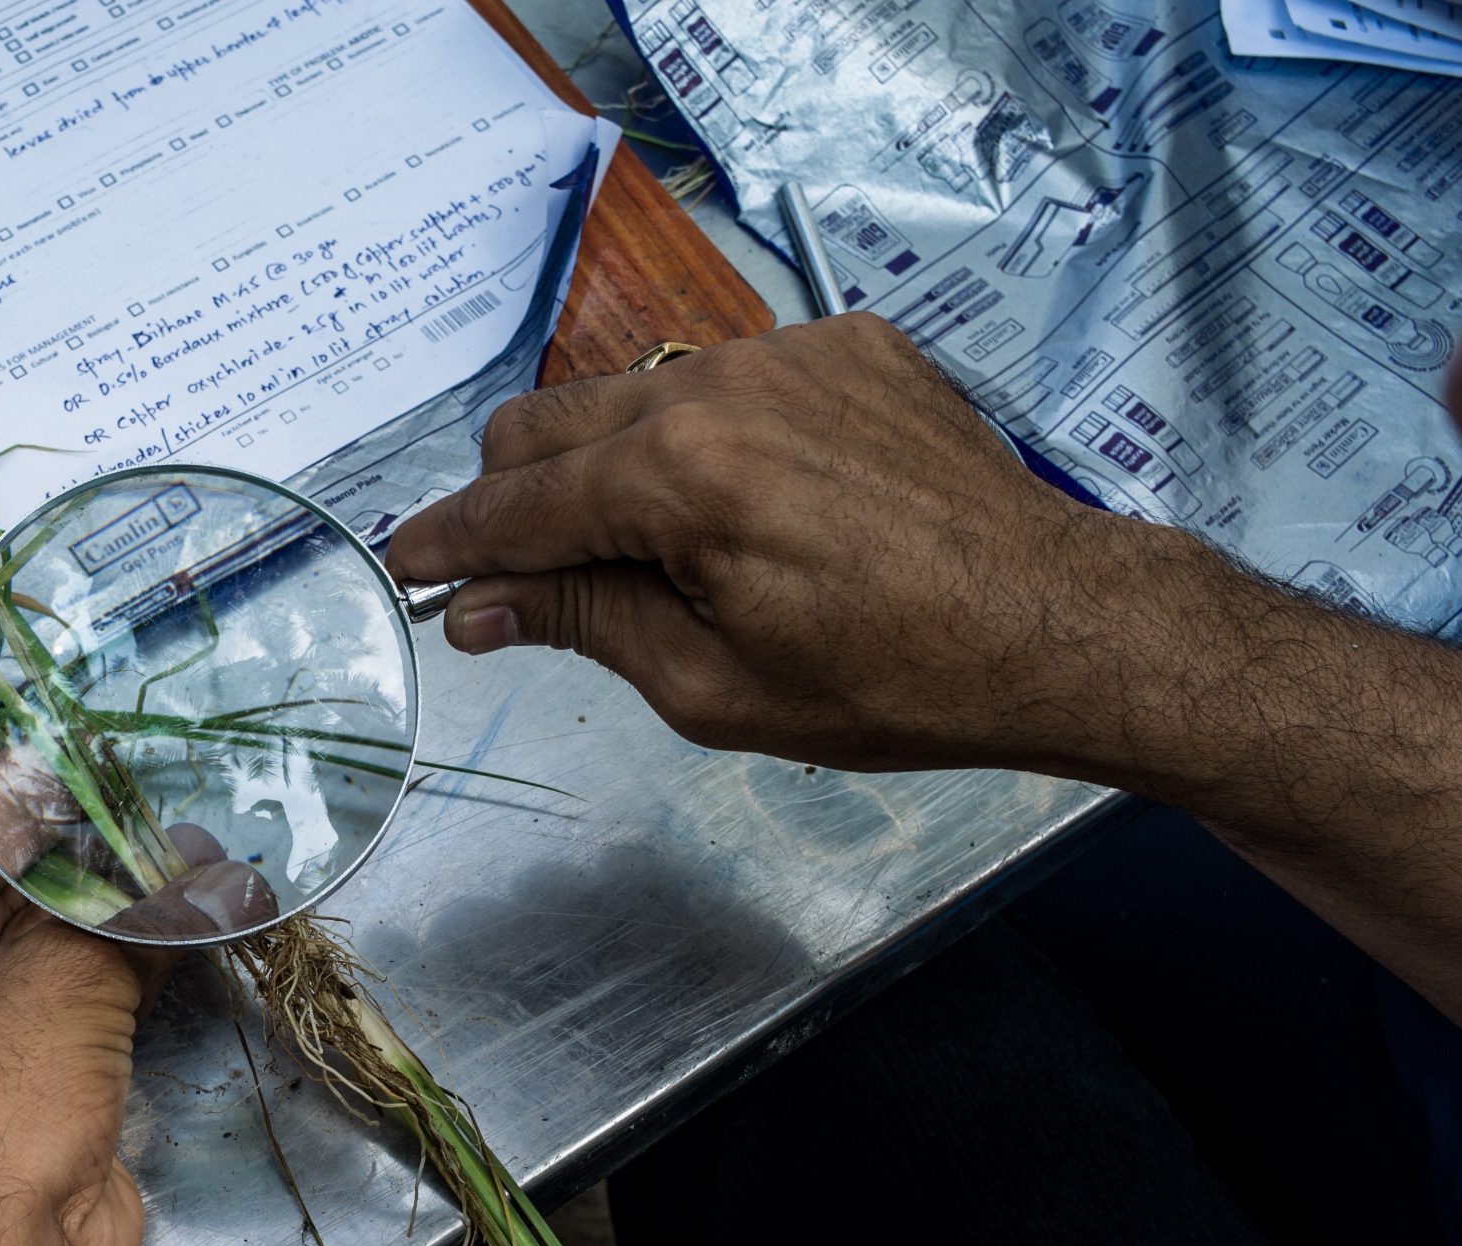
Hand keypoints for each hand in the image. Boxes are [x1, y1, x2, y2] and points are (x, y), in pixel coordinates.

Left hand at [0, 810, 268, 1245]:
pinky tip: (189, 922)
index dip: (33, 796)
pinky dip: (131, 965)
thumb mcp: (59, 978)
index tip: (92, 752)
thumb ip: (132, 912)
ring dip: (122, 912)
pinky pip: (81, 999)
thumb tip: (209, 867)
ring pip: (52, 949)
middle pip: (10, 893)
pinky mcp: (32, 1083)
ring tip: (198, 855)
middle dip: (93, 856)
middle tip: (168, 807)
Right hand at [386, 313, 1200, 775]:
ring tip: (657, 553)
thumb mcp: (712, 685)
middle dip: (512, 498)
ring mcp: (788, 352)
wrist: (1056, 623)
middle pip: (547, 422)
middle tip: (522, 576)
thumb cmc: (894, 680)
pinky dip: (704, 436)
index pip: (516, 505)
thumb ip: (583, 624)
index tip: (405, 566)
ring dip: (608, 466)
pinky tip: (754, 507)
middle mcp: (720, 385)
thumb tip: (480, 609)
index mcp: (679, 477)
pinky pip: (726, 378)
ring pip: (631, 394)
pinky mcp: (847, 344)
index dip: (448, 545)